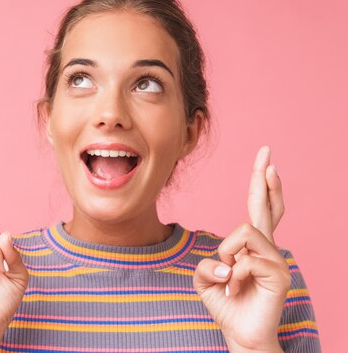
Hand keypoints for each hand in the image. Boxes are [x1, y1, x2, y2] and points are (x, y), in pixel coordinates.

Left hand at [193, 146, 289, 352]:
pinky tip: (237, 289)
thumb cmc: (225, 303)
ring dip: (228, 255)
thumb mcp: (205, 278)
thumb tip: (229, 261)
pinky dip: (233, 275)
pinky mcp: (280, 275)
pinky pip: (246, 260)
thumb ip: (206, 263)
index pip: (259, 208)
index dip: (262, 185)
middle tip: (267, 152)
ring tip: (231, 279)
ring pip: (243, 232)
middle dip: (264, 178)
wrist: (240, 333)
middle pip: (267, 207)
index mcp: (251, 245)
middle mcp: (267, 247)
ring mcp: (276, 260)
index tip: (267, 161)